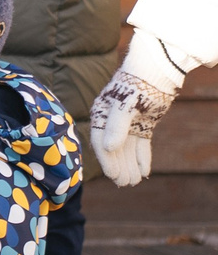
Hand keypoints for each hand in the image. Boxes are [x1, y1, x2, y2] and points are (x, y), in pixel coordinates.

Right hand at [93, 34, 188, 185]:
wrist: (156, 71)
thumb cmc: (135, 85)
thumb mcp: (125, 106)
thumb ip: (116, 127)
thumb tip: (108, 148)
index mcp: (101, 114)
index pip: (99, 141)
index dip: (106, 160)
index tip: (113, 176)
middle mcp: (112, 120)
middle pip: (113, 148)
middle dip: (119, 166)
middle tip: (125, 183)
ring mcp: (128, 123)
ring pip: (127, 149)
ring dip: (130, 165)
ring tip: (134, 182)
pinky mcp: (143, 124)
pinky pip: (141, 145)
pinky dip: (142, 158)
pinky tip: (145, 172)